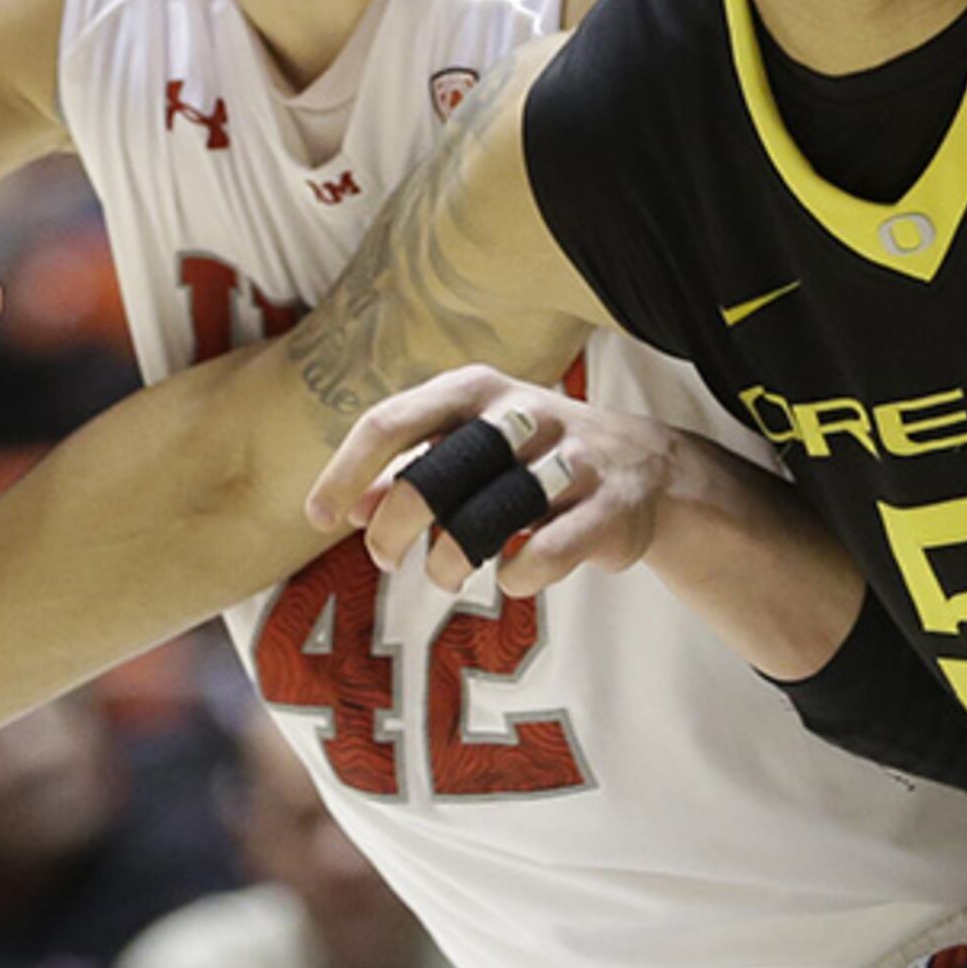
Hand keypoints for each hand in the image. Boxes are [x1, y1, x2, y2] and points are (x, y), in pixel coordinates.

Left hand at [308, 367, 682, 600]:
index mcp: (476, 390)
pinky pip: (545, 553)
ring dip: (449, 560)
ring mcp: (571, 457)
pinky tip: (514, 576)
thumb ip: (406, 473)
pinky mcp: (608, 505)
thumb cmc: (534, 459)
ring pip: (485, 518)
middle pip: (431, 474)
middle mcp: (522, 413)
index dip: (345, 474)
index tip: (317, 518)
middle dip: (393, 528)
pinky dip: (518, 577)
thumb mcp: (467, 449)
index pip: (391, 422)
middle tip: (385, 559)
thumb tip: (344, 509)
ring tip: (443, 575)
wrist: (650, 468)